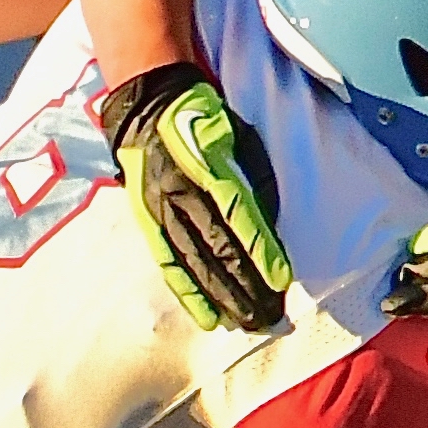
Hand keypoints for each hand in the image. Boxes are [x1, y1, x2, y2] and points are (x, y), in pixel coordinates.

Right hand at [101, 63, 292, 331]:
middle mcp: (178, 192)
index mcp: (205, 166)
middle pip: (216, 249)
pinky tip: (206, 317)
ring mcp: (159, 210)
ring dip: (220, 297)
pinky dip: (188, 293)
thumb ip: (254, 176)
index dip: (260, 250)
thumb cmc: (201, 116)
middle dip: (244, 286)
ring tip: (244, 323)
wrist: (146, 104)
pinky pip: (169, 264)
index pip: (238, 216)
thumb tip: (271, 223)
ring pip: (193, 263)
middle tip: (269, 317)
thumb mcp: (236, 133)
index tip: (280, 280)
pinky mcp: (147, 222)